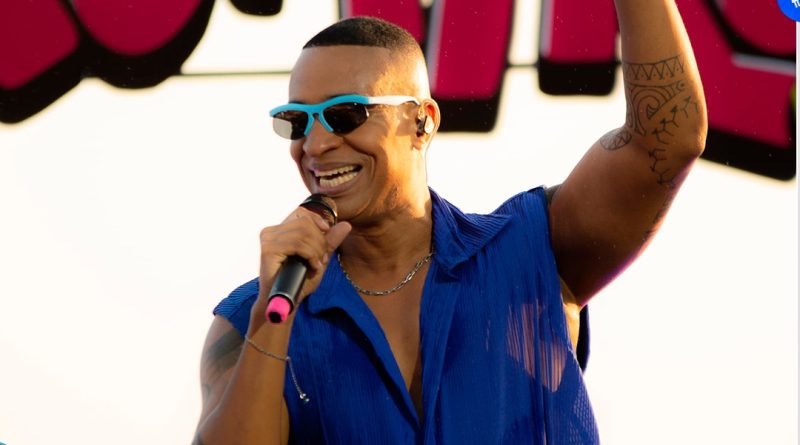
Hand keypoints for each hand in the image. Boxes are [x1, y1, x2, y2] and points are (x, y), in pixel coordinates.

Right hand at [251, 206, 351, 327]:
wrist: (286, 302)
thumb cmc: (300, 281)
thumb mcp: (319, 258)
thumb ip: (330, 241)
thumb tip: (346, 225)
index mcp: (280, 230)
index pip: (302, 212)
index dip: (317, 221)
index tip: (326, 234)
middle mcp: (271, 232)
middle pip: (305, 222)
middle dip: (320, 241)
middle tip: (322, 259)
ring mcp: (268, 240)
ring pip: (303, 232)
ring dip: (317, 250)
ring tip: (317, 265)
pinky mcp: (268, 250)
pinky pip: (298, 244)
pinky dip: (311, 255)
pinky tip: (312, 267)